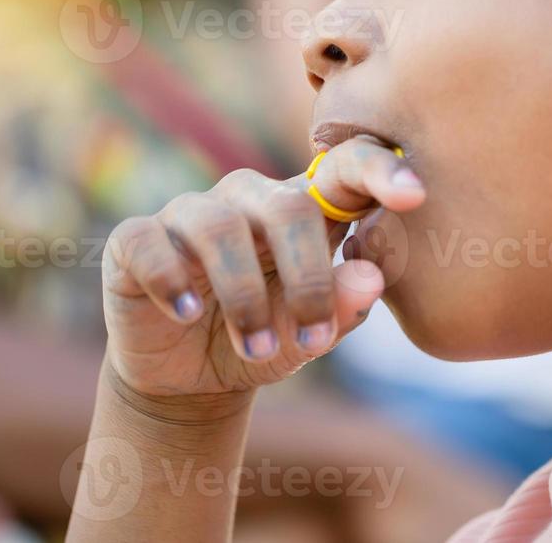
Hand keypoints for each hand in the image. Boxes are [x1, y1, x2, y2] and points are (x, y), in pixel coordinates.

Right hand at [101, 136, 423, 400]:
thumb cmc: (266, 339)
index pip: (344, 170)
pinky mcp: (135, 241)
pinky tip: (186, 313)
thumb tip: (371, 278)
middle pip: (286, 207)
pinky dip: (170, 278)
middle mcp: (247, 200)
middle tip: (315, 341)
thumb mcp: (310, 335)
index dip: (379, 172)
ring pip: (219, 226)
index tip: (416, 195)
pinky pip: (149, 242)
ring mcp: (188, 215)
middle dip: (307, 278)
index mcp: (302, 210)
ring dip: (243, 296)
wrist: (191, 381)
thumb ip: (342, 307)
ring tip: (257, 349)